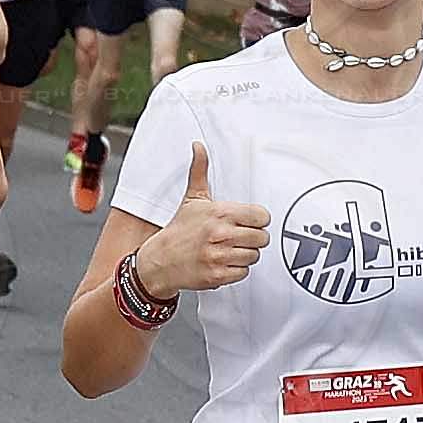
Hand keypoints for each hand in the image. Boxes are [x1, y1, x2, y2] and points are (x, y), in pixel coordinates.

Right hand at [134, 143, 268, 295]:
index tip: (248, 222)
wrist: (160, 260)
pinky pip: (243, 273)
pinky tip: (223, 262)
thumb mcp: (192, 199)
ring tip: (228, 250)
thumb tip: (198, 147)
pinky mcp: (218, 275)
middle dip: (253, 239)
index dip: (257, 220)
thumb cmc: (179, 230)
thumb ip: (200, 171)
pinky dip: (236, 270)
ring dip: (244, 255)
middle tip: (238, 237)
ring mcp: (219, 256)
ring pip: (253, 256)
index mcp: (220, 213)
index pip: (261, 216)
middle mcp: (221, 234)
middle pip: (262, 238)